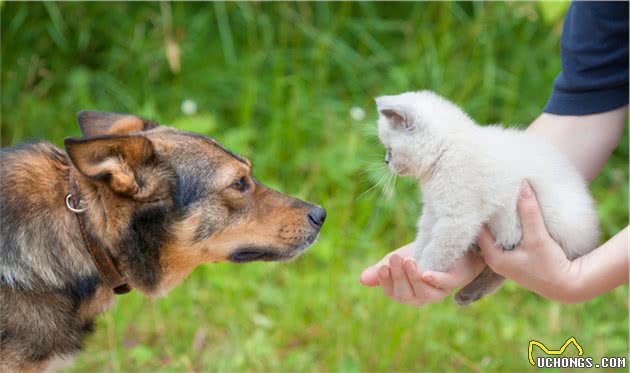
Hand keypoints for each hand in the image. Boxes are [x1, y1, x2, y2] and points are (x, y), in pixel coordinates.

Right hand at [360, 243, 484, 306]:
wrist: (450, 246)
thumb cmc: (422, 256)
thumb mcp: (398, 260)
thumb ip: (381, 269)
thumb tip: (361, 279)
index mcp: (406, 292)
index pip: (392, 292)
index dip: (386, 282)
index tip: (383, 267)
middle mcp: (422, 297)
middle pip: (406, 295)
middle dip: (399, 277)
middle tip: (395, 258)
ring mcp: (439, 291)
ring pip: (424, 293)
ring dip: (414, 278)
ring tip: (409, 261)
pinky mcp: (454, 280)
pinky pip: (444, 284)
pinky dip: (435, 280)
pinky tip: (427, 274)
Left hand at [477, 181, 575, 301]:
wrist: (569, 286)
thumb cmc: (551, 265)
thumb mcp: (538, 237)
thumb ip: (529, 212)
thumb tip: (522, 186)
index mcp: (493, 258)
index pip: (478, 230)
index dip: (480, 212)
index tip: (481, 195)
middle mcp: (495, 260)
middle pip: (485, 232)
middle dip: (488, 215)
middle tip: (486, 194)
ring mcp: (505, 260)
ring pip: (495, 235)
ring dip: (498, 221)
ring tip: (496, 200)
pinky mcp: (516, 258)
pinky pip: (504, 239)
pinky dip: (506, 228)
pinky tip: (509, 214)